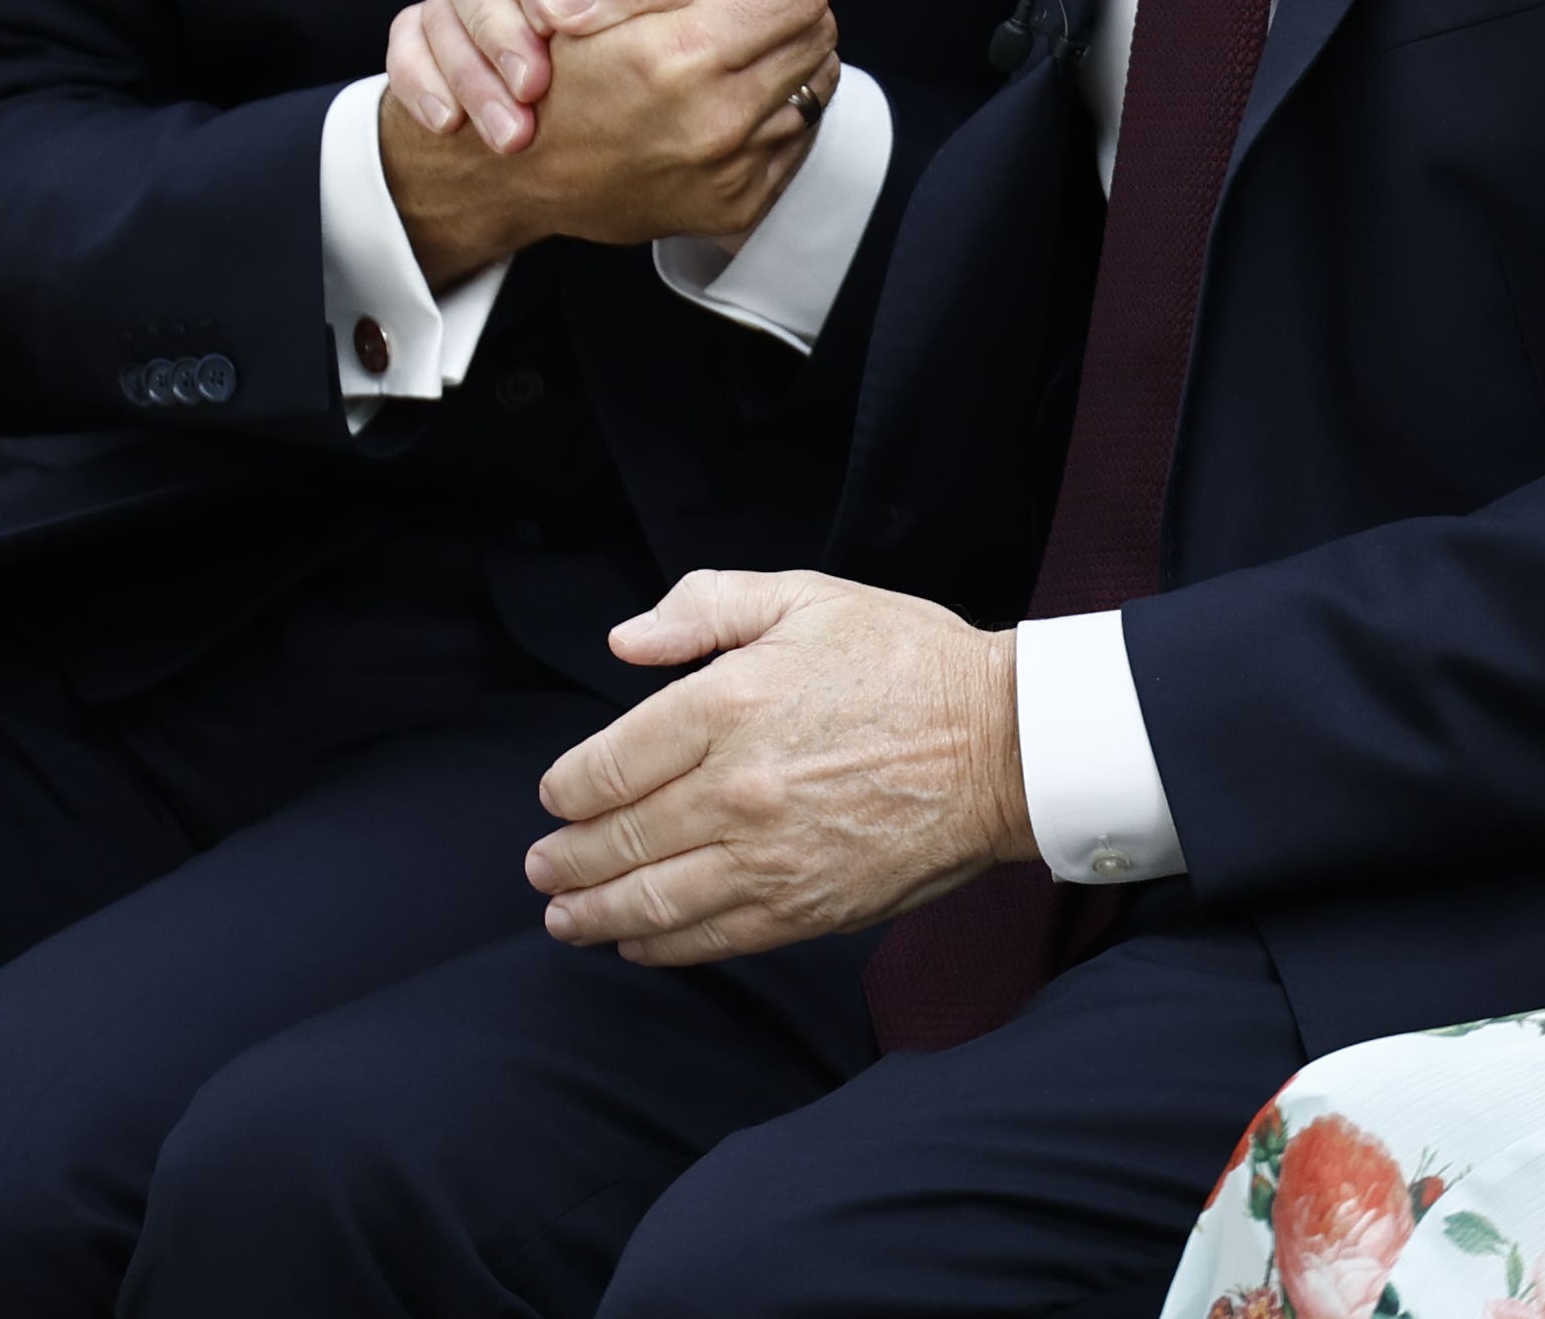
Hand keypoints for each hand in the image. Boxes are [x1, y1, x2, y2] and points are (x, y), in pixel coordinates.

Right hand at [380, 0, 838, 286]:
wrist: (513, 174)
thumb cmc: (547, 68)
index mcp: (680, 58)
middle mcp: (715, 123)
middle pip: (816, 32)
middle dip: (792, 1)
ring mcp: (731, 172)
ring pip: (812, 82)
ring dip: (786, 52)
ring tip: (738, 39)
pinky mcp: (738, 205)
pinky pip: (796, 136)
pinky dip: (776, 104)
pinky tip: (732, 89)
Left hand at [524, 569, 1030, 963]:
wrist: (1004, 745)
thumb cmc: (909, 664)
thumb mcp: (804, 599)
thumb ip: (703, 607)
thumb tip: (625, 641)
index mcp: (727, 704)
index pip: (607, 764)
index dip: (566, 790)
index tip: (555, 798)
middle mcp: (735, 788)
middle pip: (617, 839)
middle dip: (564, 859)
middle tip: (540, 868)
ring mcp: (769, 857)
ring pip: (651, 899)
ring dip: (592, 912)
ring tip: (563, 917)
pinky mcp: (806, 907)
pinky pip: (710, 938)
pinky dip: (658, 945)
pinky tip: (633, 941)